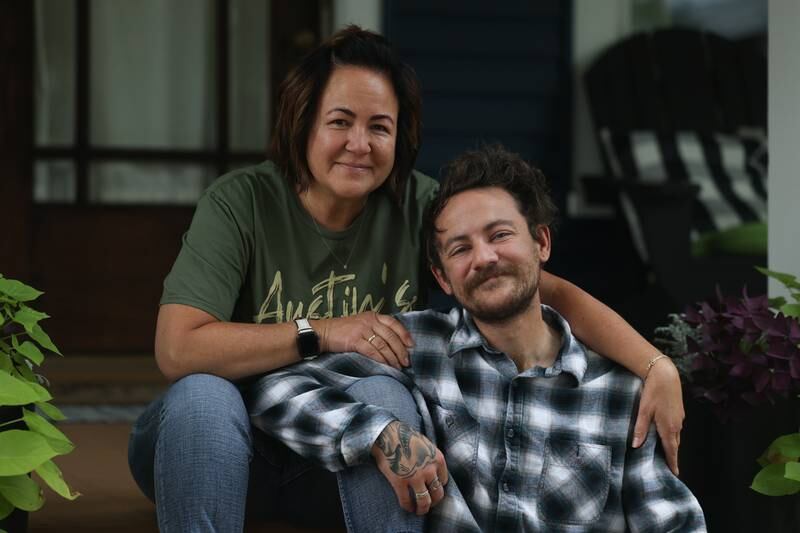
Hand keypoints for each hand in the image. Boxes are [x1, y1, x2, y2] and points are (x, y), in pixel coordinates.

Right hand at [317, 312, 413, 368]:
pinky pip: (373, 351)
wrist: (324, 332)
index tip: (411, 345)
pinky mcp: (355, 340)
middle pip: (391, 336)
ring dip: (392, 358)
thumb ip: (376, 329)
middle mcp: (369, 320)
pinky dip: (381, 360)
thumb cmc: (343, 331)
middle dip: (401, 350)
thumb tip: (393, 344)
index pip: (394, 323)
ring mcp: (362, 329)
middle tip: (406, 362)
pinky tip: (386, 366)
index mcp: (373, 316)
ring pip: (383, 345)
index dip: (404, 334)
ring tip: (398, 367)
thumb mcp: (361, 324)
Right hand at [371, 421, 448, 514]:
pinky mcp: (400, 483)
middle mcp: (430, 470)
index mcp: (437, 459)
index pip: (444, 480)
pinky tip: (407, 507)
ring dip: (422, 509)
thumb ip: (430, 459)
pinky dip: (408, 507)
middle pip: (438, 493)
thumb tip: (430, 471)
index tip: (431, 489)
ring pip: (424, 501)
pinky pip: (406, 501)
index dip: (437, 486)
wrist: (388, 433)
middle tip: (428, 504)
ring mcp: (415, 477)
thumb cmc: (405, 436)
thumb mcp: (426, 445)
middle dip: (433, 501)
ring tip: (419, 511)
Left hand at [632, 356, 683, 475]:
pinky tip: (666, 434)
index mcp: (668, 427)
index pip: (671, 450)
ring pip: (676, 436)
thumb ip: (640, 429)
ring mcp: (680, 418)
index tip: (674, 473)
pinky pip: (676, 427)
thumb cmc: (653, 392)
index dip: (672, 462)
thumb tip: (635, 445)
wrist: (665, 374)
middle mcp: (677, 425)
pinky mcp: (679, 411)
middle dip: (672, 456)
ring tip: (666, 453)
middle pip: (675, 445)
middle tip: (669, 466)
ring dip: (672, 445)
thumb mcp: (644, 411)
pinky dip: (672, 434)